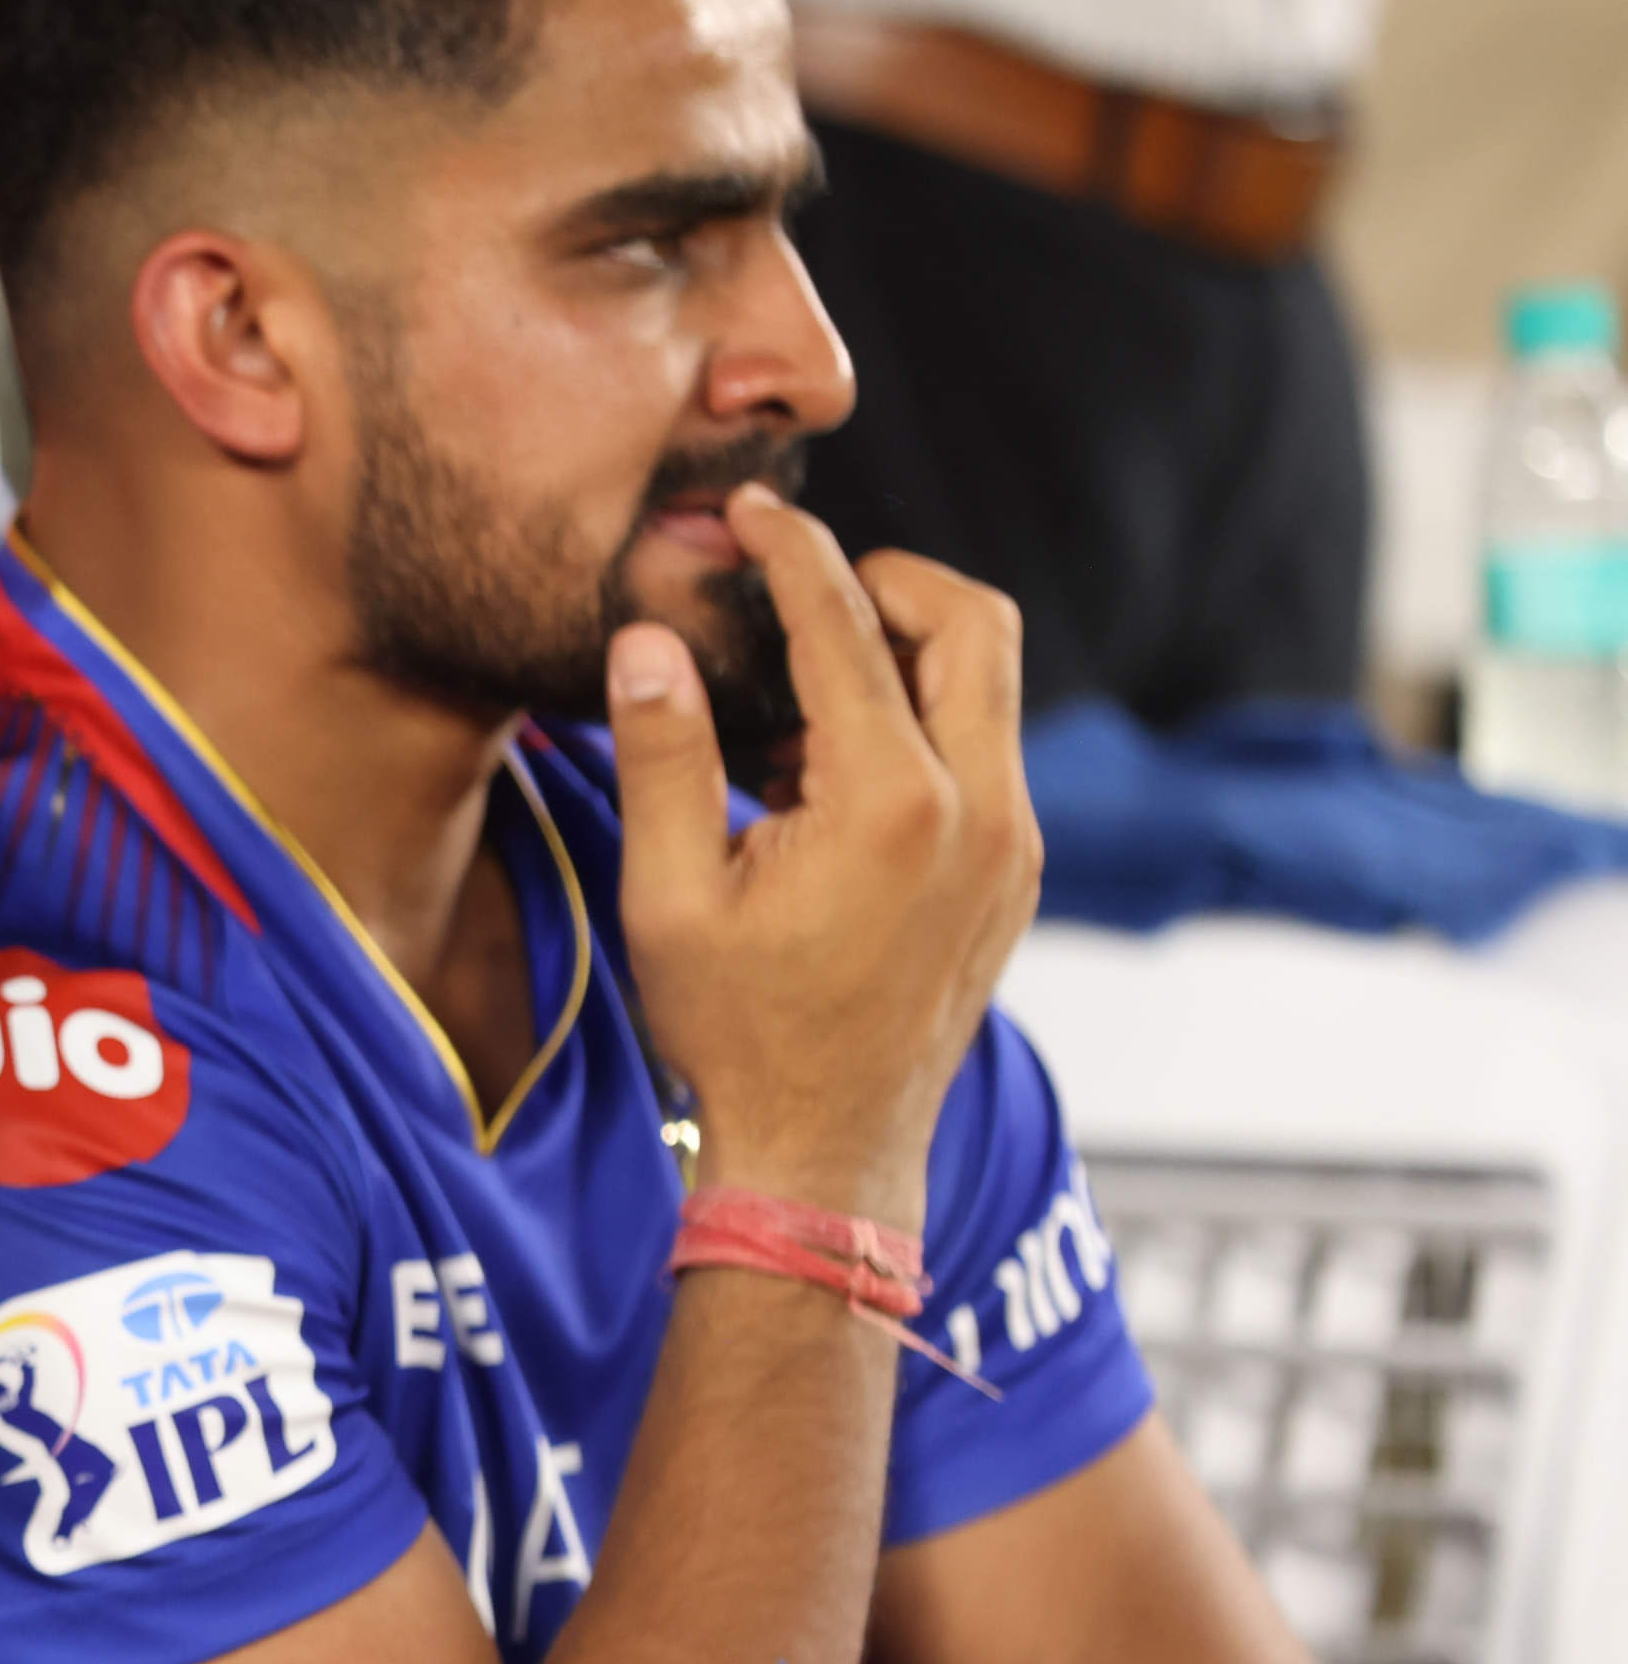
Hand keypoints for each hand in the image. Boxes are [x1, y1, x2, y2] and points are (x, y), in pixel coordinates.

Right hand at [609, 486, 1036, 1227]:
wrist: (826, 1150)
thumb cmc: (735, 1030)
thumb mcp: (668, 895)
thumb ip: (664, 757)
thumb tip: (647, 645)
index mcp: (891, 806)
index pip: (846, 631)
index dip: (793, 556)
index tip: (753, 513)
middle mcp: (980, 810)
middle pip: (972, 624)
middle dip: (890, 581)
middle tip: (811, 585)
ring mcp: (1013, 844)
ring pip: (988, 686)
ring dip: (903, 660)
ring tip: (795, 714)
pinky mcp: (1016, 872)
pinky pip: (985, 753)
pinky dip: (920, 727)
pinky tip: (830, 781)